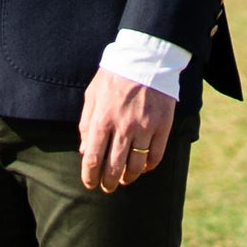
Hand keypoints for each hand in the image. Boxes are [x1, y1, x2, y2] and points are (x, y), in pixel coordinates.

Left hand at [76, 70, 173, 194]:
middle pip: (114, 167)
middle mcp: (123, 127)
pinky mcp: (162, 126)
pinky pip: (156, 155)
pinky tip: (143, 168)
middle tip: (107, 188)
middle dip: (108, 183)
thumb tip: (83, 150)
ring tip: (124, 180)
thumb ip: (86, 123)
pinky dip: (149, 166)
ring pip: (136, 165)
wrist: (145, 59)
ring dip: (128, 178)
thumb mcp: (92, 95)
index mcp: (103, 119)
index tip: (90, 184)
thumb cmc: (114, 76)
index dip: (90, 176)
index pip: (93, 158)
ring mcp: (145, 127)